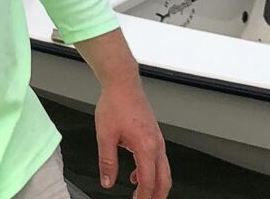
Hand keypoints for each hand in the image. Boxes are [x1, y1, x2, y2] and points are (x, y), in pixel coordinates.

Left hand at [95, 81, 170, 197]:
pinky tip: (135, 173)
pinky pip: (158, 158)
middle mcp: (156, 144)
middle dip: (156, 195)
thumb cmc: (115, 103)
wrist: (122, 82)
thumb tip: (107, 181)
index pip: (148, 181)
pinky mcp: (154, 133)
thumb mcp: (105, 135)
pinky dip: (151, 170)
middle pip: (164, 179)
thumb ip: (107, 161)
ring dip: (155, 184)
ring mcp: (157, 138)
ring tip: (142, 193)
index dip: (143, 197)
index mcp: (146, 146)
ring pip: (163, 170)